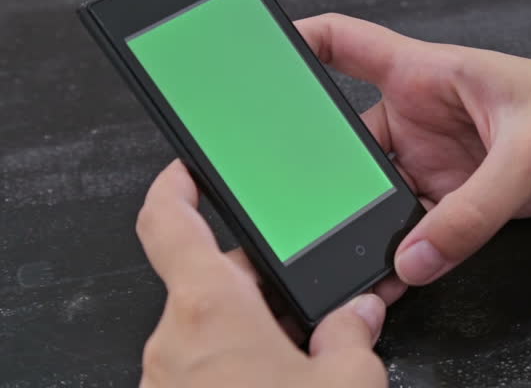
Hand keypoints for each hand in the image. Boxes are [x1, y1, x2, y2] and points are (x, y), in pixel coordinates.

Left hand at [136, 161, 388, 387]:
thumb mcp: (346, 380)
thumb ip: (352, 334)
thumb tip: (356, 316)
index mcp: (210, 309)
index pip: (168, 221)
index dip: (176, 186)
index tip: (187, 170)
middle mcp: (175, 339)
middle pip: (213, 281)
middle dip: (261, 284)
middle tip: (307, 298)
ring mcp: (167, 377)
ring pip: (211, 329)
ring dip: (253, 332)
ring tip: (304, 356)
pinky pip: (204, 367)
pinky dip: (239, 365)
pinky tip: (281, 380)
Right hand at [296, 14, 530, 284]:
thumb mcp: (528, 156)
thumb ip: (472, 211)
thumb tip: (417, 257)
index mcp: (428, 74)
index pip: (342, 44)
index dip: (293, 45)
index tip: (249, 63)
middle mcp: (424, 116)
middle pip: (348, 142)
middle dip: (323, 174)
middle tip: (296, 210)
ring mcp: (440, 159)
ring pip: (381, 193)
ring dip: (365, 222)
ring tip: (341, 253)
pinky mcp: (464, 196)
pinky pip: (421, 226)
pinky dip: (407, 250)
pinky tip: (394, 273)